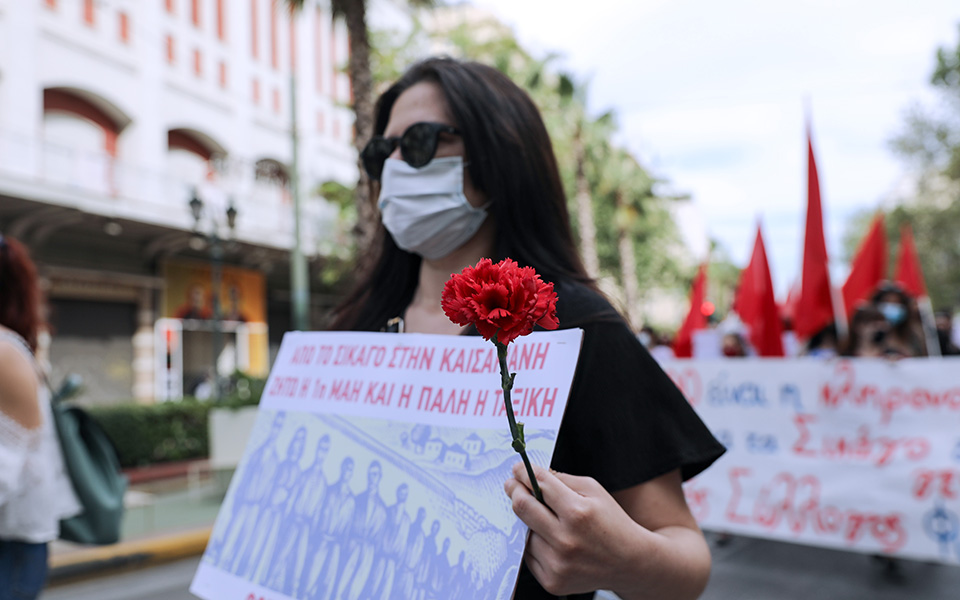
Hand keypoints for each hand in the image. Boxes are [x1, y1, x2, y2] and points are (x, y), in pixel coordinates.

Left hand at [503, 462, 644, 595]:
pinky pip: (529, 555)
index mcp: (578, 513)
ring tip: (548, 521)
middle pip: (523, 508)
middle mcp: (566, 540)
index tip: (517, 469)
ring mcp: (557, 564)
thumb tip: (532, 475)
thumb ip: (562, 480)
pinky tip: (551, 540)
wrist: (630, 563)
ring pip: (525, 532)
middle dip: (514, 491)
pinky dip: (536, 544)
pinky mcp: (552, 581)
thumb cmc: (612, 523)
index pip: (540, 485)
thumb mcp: (594, 490)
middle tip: (512, 485)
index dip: (524, 473)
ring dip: (530, 522)